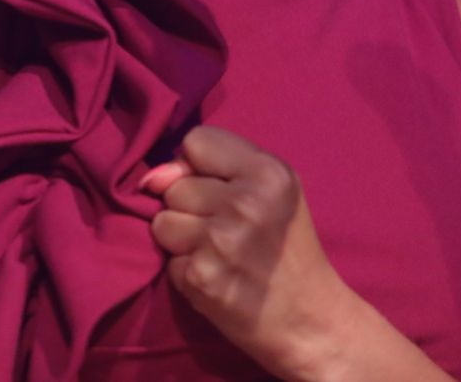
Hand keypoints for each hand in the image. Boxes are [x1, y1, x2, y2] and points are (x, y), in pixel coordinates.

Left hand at [141, 126, 349, 376]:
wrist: (309, 319)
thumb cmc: (289, 248)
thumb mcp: (274, 192)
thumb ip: (218, 166)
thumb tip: (151, 178)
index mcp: (268, 173)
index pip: (196, 141)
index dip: (201, 165)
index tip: (222, 188)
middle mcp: (245, 203)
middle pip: (175, 185)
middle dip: (191, 206)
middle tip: (228, 230)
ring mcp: (220, 242)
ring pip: (162, 221)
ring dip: (182, 239)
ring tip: (218, 253)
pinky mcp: (200, 278)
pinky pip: (167, 259)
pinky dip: (186, 270)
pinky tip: (216, 276)